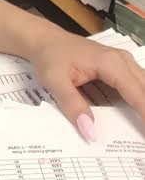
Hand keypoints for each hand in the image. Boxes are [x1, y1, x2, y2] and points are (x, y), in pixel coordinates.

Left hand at [0, 0, 144, 138]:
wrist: (45, 40)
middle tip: (142, 139)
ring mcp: (124, 63)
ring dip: (143, 108)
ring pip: (144, 89)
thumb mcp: (54, 81)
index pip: (138, 94)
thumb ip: (73, 106)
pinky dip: (137, 103)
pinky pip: (135, 88)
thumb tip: (90, 133)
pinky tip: (134, 121)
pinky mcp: (120, 69)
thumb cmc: (49, 57)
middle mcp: (123, 61)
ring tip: (139, 133)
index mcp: (110, 63)